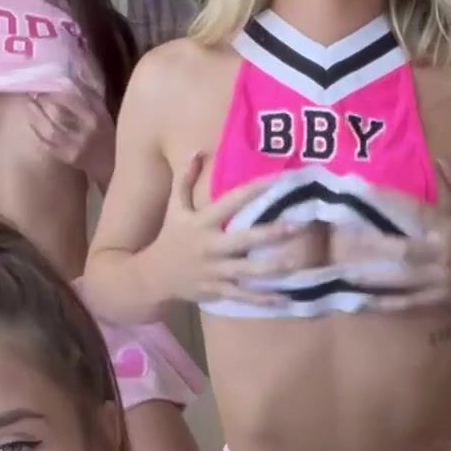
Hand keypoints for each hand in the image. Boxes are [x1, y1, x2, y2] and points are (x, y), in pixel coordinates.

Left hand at [28, 78, 115, 181]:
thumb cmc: (108, 137)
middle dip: (45, 101)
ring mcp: (77, 147)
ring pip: (51, 131)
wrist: (112, 166)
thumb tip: (72, 76)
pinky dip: (38, 134)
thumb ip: (91, 96)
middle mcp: (88, 131)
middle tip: (33, 92)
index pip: (76, 97)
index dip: (58, 90)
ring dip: (37, 117)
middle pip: (61, 112)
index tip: (49, 83)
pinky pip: (48, 145)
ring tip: (29, 105)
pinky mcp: (68, 158)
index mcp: (98, 116)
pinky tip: (32, 125)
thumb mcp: (105, 114)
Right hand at [145, 152, 309, 306]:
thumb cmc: (170, 238)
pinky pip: (243, 295)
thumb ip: (185, 179)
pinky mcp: (217, 291)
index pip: (232, 202)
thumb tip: (197, 151)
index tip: (280, 180)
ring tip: (296, 261)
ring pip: (247, 270)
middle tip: (298, 225)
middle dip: (271, 233)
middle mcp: (210, 246)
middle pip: (244, 239)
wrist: (152, 276)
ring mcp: (215, 271)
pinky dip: (263, 299)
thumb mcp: (175, 208)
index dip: (256, 190)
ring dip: (273, 268)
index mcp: (202, 222)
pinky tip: (285, 300)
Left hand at [342, 167, 450, 309]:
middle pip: (403, 249)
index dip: (389, 202)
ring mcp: (438, 278)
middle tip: (343, 237)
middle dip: (373, 244)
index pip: (415, 212)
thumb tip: (440, 159)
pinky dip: (385, 303)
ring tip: (343, 272)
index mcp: (448, 228)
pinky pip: (407, 302)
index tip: (362, 195)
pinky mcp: (436, 299)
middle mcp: (441, 252)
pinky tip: (361, 301)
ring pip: (401, 278)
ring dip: (372, 276)